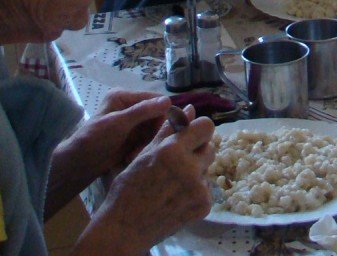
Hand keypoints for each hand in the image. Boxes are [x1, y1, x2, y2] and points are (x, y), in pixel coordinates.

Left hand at [45, 90, 170, 216]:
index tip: (173, 128)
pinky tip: (131, 156)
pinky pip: (147, 140)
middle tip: (148, 146)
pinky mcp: (132, 137)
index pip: (155, 100)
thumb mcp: (119, 123)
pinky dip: (142, 149)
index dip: (165, 113)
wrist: (80, 163)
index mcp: (124, 96)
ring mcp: (131, 123)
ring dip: (148, 143)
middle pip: (156, 116)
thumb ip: (143, 111)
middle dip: (154, 133)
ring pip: (153, 130)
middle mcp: (129, 107)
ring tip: (134, 154)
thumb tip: (168, 101)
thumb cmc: (95, 138)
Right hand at [77, 110, 215, 252]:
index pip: (206, 126)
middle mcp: (190, 167)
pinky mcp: (204, 205)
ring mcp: (199, 188)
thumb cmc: (128, 187)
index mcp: (172, 150)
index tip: (189, 136)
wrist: (125, 227)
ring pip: (207, 168)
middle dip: (197, 150)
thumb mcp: (144, 154)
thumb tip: (190, 108)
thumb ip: (169, 131)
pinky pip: (206, 188)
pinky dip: (195, 190)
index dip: (198, 129)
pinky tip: (176, 196)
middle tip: (179, 160)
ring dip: (196, 170)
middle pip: (210, 147)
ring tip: (174, 181)